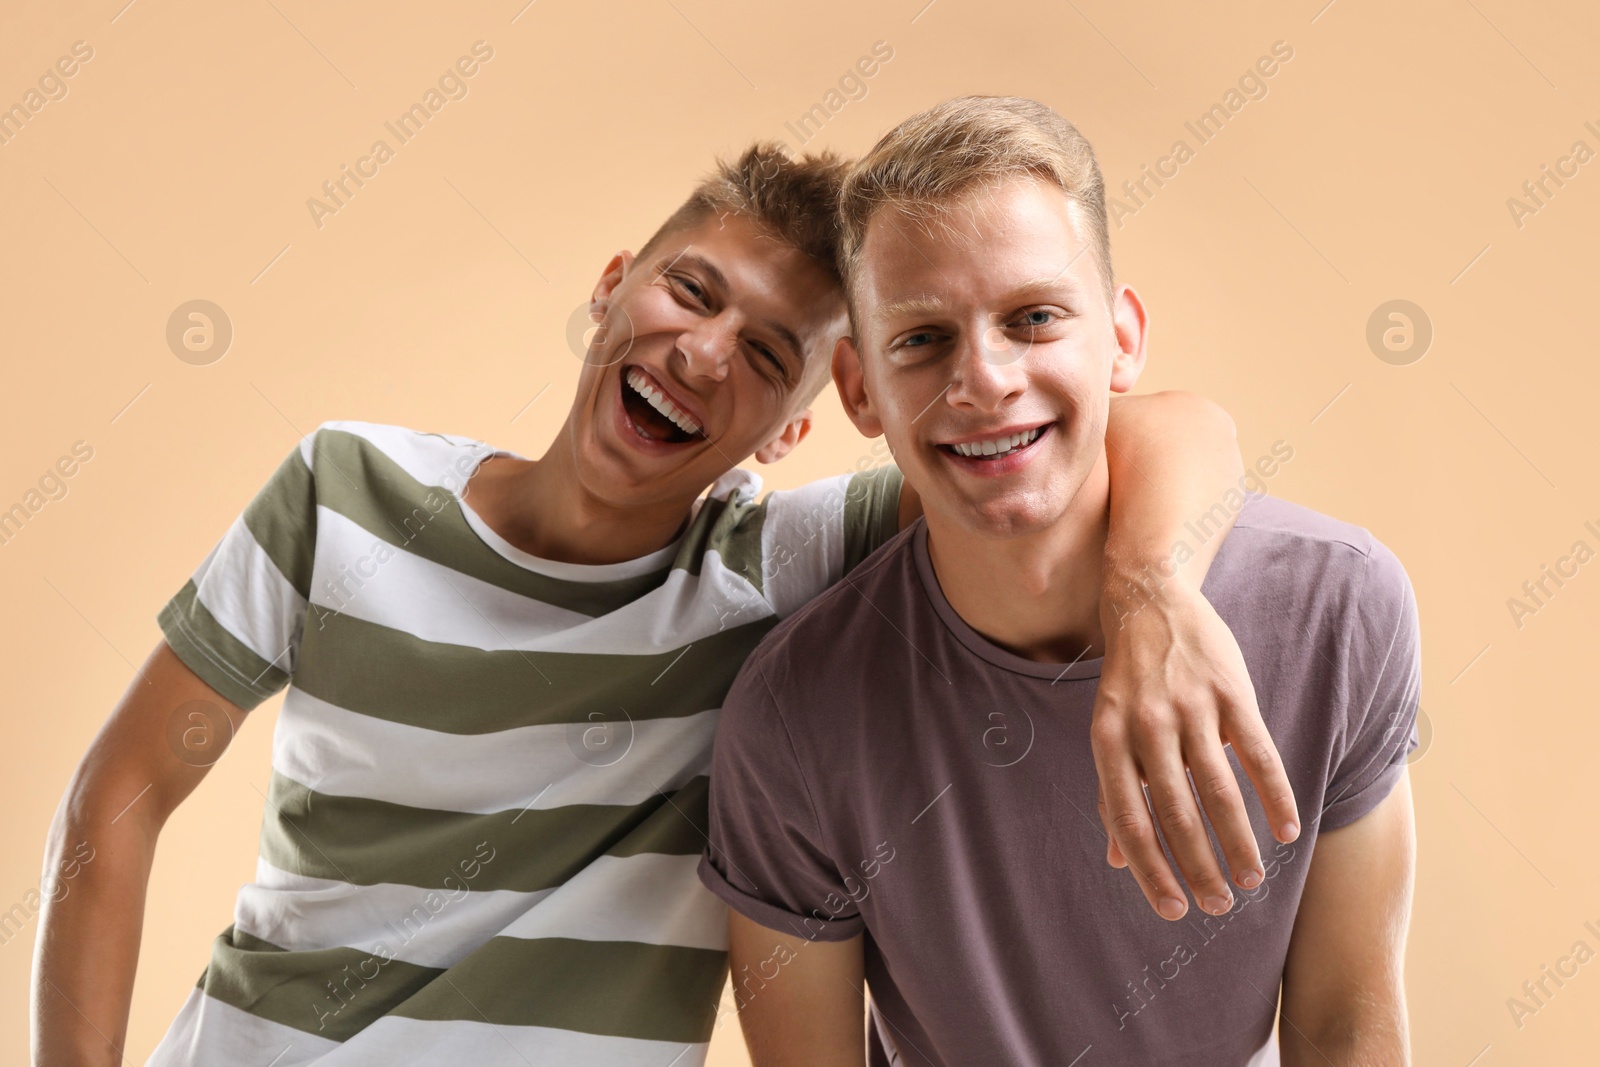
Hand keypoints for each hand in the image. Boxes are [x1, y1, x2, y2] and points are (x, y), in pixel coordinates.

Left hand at [1090, 576, 1299, 920]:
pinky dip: (1276, 796)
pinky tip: (1288, 832)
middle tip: (1219, 906)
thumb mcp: (1107, 728)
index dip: (1150, 869)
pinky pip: (1258, 754)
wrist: (1149, 597)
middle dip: (1199, 867)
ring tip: (1252, 881)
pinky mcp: (1230, 691)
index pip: (1128, 818)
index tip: (1173, 910)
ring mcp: (1190, 707)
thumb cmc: (1127, 678)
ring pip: (1219, 790)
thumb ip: (1113, 790)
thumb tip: (1116, 858)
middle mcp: (1146, 726)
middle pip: (1176, 812)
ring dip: (1239, 843)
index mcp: (1108, 739)